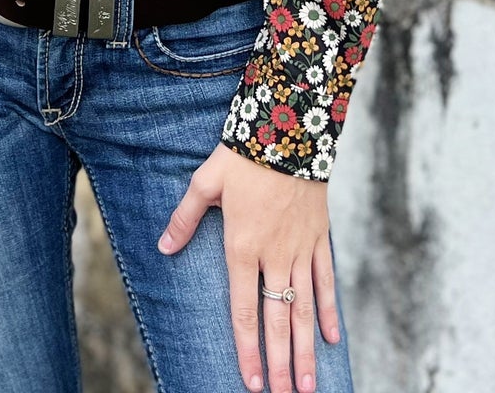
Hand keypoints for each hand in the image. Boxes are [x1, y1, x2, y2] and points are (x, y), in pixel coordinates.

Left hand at [158, 143, 341, 392]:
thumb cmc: (243, 154)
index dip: (247, 350)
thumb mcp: (204, 182)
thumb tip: (163, 246)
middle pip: (278, 321)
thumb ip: (184, 219)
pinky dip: (328, 310)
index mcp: (242, 247)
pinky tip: (331, 338)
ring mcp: (300, 248)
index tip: (251, 382)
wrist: (290, 127)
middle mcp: (274, 255)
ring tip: (308, 384)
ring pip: (305, 309)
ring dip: (306, 349)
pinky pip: (325, 280)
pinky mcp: (318, 236)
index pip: (243, 312)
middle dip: (281, 364)